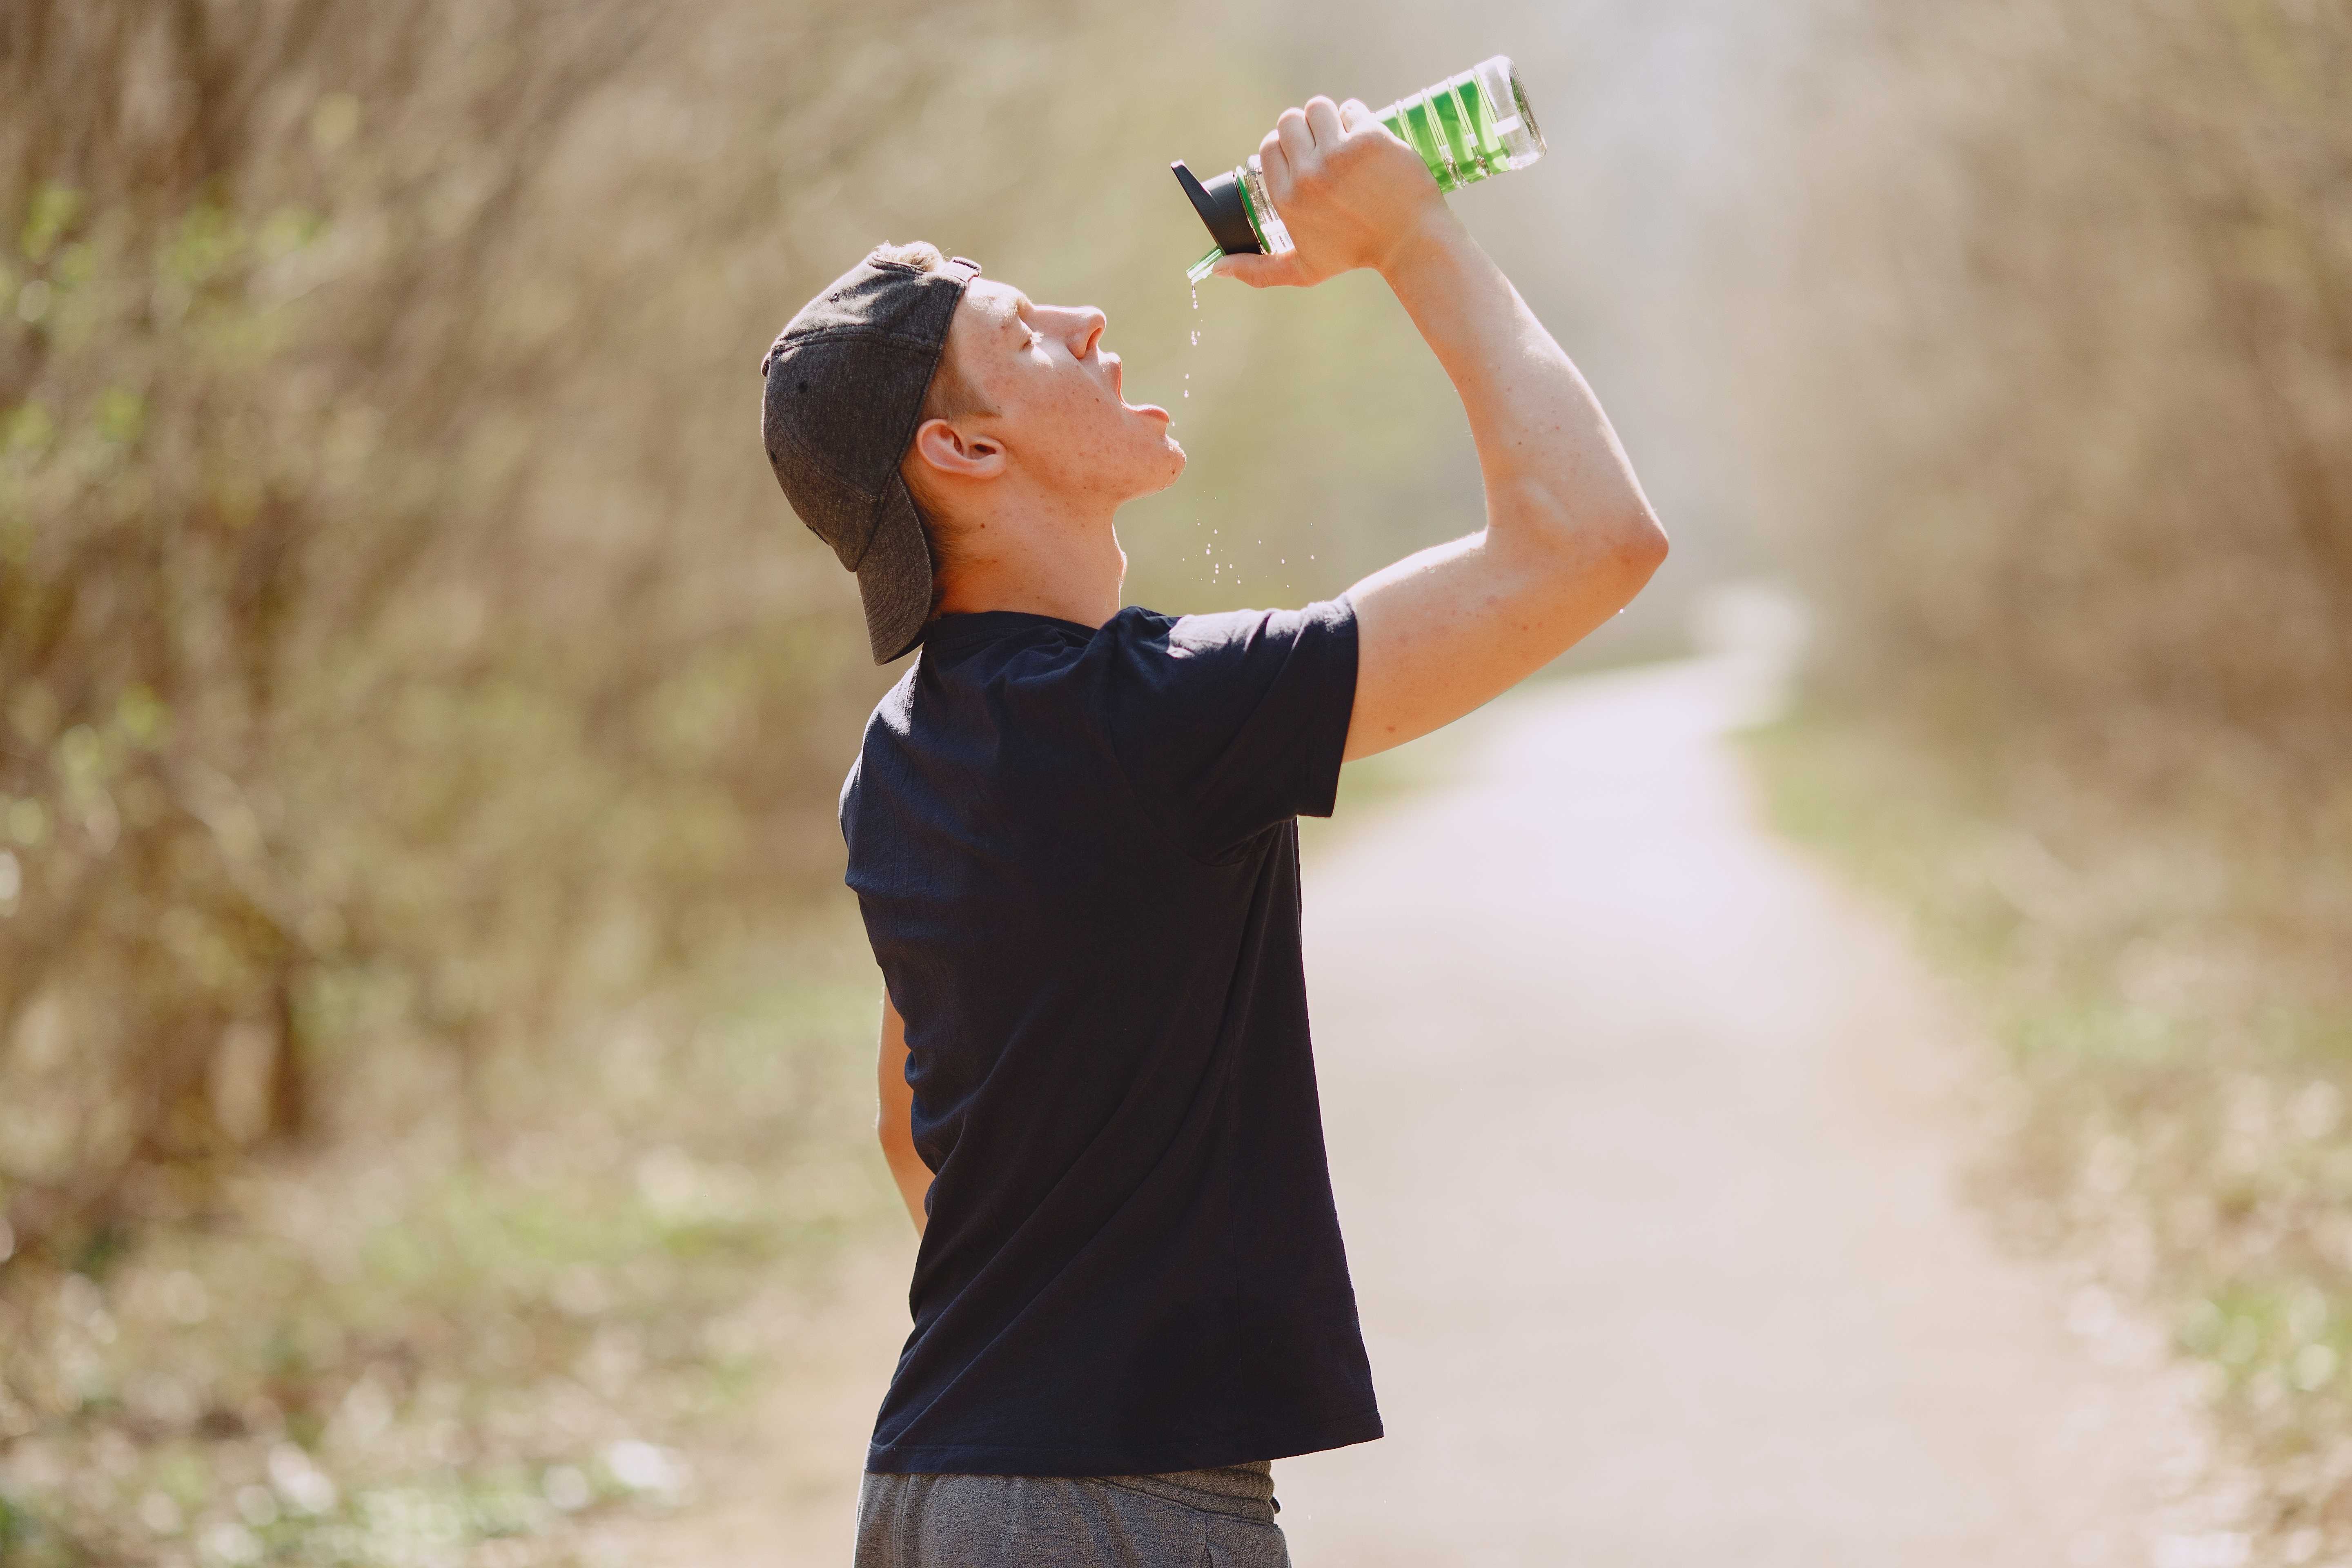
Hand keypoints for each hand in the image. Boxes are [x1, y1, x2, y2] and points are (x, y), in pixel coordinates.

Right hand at [1211, 95, 1457, 288]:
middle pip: (1289, 121)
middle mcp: (1308, 176)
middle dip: (1304, 128)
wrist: (1410, 242)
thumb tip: (1216, 270)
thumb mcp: (1304, 269)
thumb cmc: (1356, 255)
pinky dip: (1358, 119)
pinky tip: (1366, 138)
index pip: (1269, 147)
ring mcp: (1339, 155)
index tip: (1303, 155)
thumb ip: (1258, 270)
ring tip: (1342, 136)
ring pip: (1318, 107)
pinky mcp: (1369, 139)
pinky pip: (1353, 109)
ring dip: (1329, 117)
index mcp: (1288, 199)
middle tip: (1323, 144)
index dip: (1285, 145)